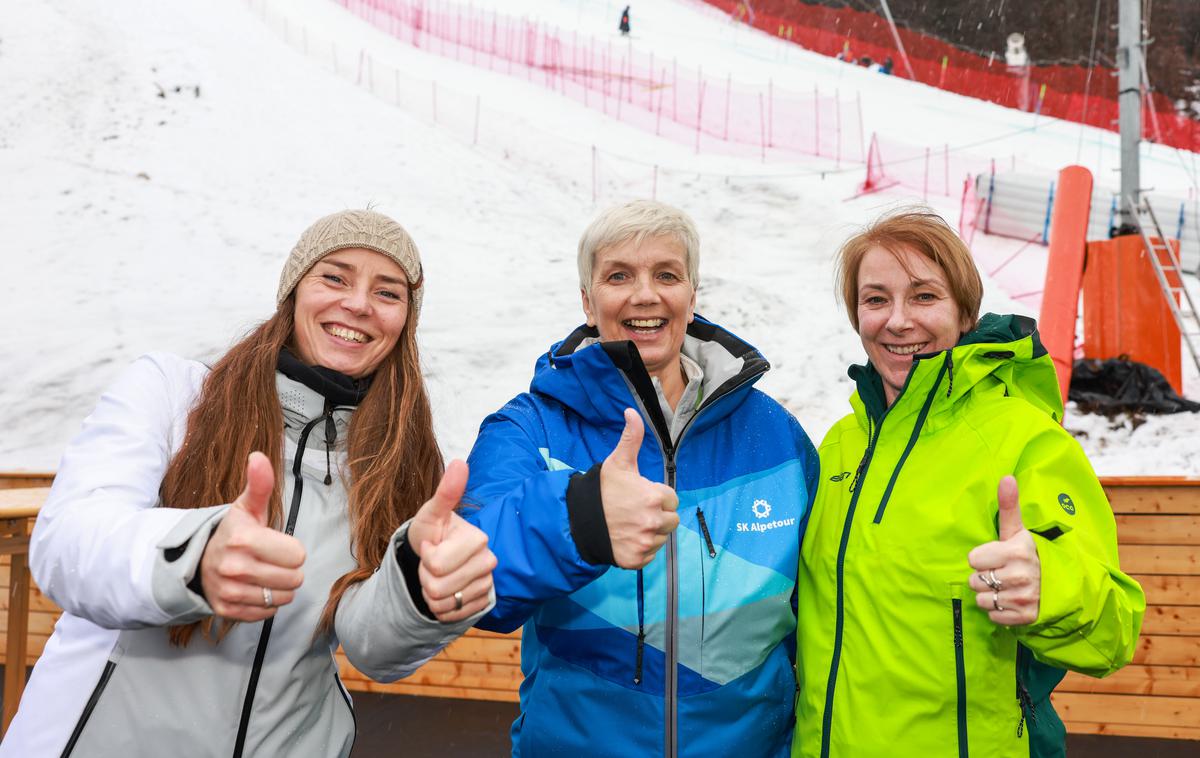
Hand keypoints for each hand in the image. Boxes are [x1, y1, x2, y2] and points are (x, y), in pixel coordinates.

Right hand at [199, 452, 305, 621]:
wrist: (199, 561)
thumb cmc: (233, 533)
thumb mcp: (247, 507)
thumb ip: (260, 484)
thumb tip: (258, 457)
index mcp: (242, 539)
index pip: (297, 555)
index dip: (291, 549)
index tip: (276, 545)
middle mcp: (233, 567)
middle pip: (294, 578)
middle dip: (288, 569)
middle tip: (271, 560)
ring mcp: (229, 592)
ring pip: (283, 597)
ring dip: (280, 587)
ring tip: (263, 574)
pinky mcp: (227, 611)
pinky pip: (268, 613)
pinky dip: (267, 603)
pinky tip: (254, 588)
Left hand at [410, 460, 496, 622]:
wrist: (435, 558)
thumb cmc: (432, 533)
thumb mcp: (432, 513)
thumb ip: (446, 492)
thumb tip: (460, 462)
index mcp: (478, 540)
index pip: (435, 564)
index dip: (424, 557)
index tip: (430, 545)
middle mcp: (489, 562)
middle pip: (438, 587)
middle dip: (425, 577)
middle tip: (431, 563)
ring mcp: (487, 585)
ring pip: (444, 604)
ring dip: (431, 594)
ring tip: (437, 577)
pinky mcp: (483, 604)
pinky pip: (452, 616)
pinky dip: (441, 608)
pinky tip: (445, 592)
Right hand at [600, 408, 679, 568]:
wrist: (579, 520)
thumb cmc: (602, 490)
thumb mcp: (618, 462)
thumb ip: (631, 438)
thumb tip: (631, 411)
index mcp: (654, 497)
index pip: (671, 499)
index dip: (657, 496)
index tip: (640, 495)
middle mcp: (653, 522)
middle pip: (671, 520)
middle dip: (658, 515)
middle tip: (635, 511)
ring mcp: (645, 543)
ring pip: (661, 538)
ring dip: (650, 532)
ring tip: (629, 524)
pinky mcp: (636, 559)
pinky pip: (649, 555)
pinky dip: (640, 548)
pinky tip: (626, 537)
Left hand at [967, 476, 1040, 625]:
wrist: (1061, 585)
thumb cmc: (1031, 554)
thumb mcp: (1018, 531)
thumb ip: (1009, 506)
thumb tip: (1006, 477)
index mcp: (1015, 552)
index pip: (972, 559)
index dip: (982, 558)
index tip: (996, 557)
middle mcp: (1020, 576)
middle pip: (974, 581)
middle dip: (984, 578)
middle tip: (1001, 573)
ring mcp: (1023, 598)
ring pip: (981, 600)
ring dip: (990, 595)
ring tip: (1006, 587)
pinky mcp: (1025, 617)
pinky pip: (993, 616)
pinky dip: (999, 611)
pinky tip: (1011, 601)